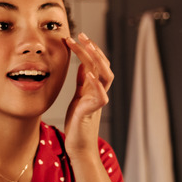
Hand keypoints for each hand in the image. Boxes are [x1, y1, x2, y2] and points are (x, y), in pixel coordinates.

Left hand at [63, 33, 113, 156]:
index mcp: (93, 86)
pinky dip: (95, 83)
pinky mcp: (93, 111)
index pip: (95, 62)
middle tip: (81, 35)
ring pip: (106, 76)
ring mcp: (98, 100)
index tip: (76, 36)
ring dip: (97, 60)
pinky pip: (100, 96)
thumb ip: (83, 82)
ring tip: (87, 47)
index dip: (87, 48)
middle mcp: (98, 91)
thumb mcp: (78, 97)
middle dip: (93, 48)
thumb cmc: (77, 123)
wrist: (78, 146)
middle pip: (102, 64)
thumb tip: (83, 66)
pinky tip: (88, 72)